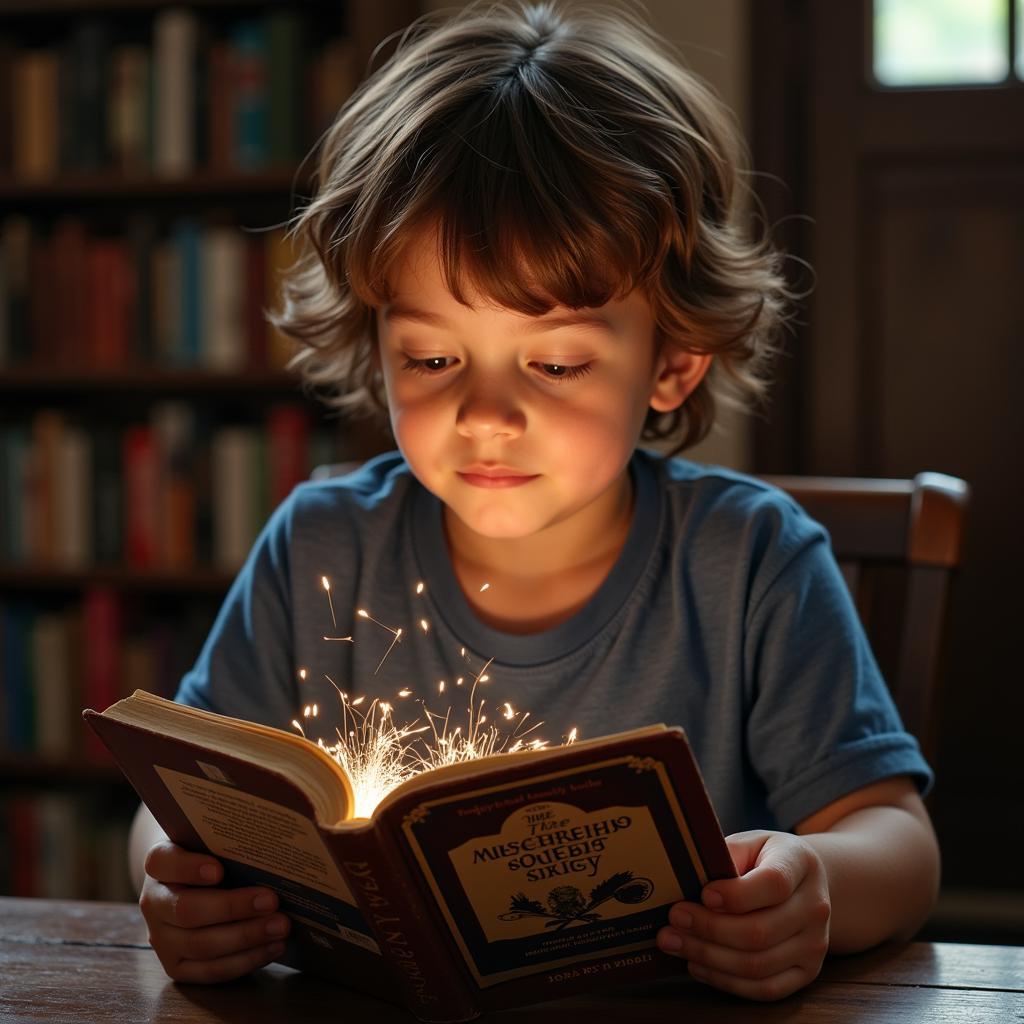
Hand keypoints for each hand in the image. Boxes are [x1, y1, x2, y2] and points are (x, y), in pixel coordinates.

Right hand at [139, 840, 290, 982]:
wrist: (196, 884)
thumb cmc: (215, 854)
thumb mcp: (215, 841)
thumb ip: (231, 841)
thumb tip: (272, 846)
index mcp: (159, 864)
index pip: (162, 862)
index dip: (187, 868)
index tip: (218, 870)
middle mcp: (154, 902)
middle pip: (186, 910)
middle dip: (233, 907)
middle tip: (272, 901)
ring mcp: (161, 938)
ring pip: (200, 945)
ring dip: (246, 937)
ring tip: (280, 926)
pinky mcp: (177, 966)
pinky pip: (210, 970)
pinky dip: (246, 960)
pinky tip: (274, 947)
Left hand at [657, 830, 830, 999]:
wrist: (805, 883)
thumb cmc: (766, 859)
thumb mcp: (750, 842)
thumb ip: (726, 855)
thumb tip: (690, 878)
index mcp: (801, 864)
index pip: (774, 884)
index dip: (736, 894)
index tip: (703, 895)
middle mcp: (815, 907)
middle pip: (760, 931)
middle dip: (709, 929)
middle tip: (674, 920)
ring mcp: (814, 944)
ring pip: (758, 965)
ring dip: (709, 957)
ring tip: (674, 943)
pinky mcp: (806, 972)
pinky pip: (764, 988)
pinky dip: (726, 981)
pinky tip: (698, 965)